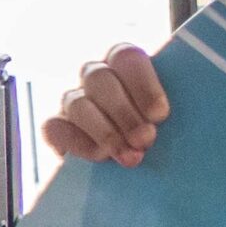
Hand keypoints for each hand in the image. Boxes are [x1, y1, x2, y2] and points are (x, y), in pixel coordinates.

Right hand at [43, 45, 168, 166]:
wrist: (133, 170)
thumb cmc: (163, 134)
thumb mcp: (169, 117)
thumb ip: (168, 110)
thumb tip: (169, 118)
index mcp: (126, 65)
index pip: (126, 57)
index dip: (142, 84)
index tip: (160, 114)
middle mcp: (96, 76)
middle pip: (100, 79)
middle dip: (125, 112)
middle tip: (145, 139)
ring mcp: (72, 100)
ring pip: (79, 103)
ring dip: (106, 132)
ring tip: (130, 156)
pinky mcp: (56, 126)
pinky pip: (57, 127)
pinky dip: (81, 143)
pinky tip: (101, 157)